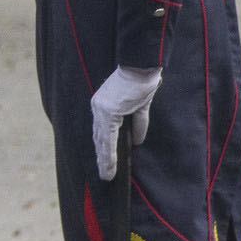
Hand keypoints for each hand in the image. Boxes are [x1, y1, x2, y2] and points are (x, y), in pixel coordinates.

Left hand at [90, 65, 161, 180]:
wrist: (142, 65)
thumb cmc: (142, 80)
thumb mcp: (140, 105)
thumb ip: (138, 123)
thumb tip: (137, 140)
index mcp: (104, 104)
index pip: (101, 130)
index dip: (103, 147)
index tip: (104, 161)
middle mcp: (98, 107)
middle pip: (98, 138)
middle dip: (101, 157)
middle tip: (104, 173)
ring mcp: (101, 109)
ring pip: (101, 141)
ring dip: (105, 160)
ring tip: (107, 175)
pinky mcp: (107, 111)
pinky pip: (107, 138)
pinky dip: (109, 154)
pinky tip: (111, 166)